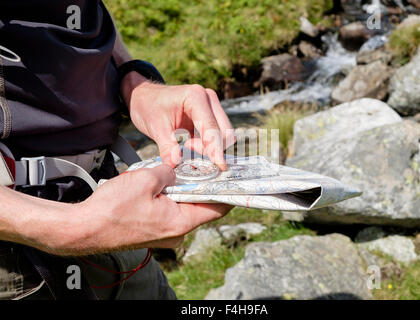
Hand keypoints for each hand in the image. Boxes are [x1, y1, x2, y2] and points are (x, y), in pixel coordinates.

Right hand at [52, 165, 231, 254]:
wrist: (83, 229)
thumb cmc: (113, 209)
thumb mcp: (146, 179)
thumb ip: (168, 172)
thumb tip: (175, 170)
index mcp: (181, 222)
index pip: (217, 208)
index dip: (228, 191)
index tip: (236, 177)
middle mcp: (177, 232)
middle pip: (201, 206)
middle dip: (204, 185)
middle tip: (208, 165)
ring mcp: (164, 233)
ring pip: (184, 207)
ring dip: (184, 189)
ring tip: (184, 169)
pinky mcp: (152, 230)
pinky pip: (169, 211)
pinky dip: (171, 196)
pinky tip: (164, 181)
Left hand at [121, 72, 235, 168]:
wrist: (144, 97)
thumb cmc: (148, 106)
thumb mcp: (155, 127)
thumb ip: (167, 147)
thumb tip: (175, 164)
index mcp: (196, 97)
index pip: (212, 127)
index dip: (215, 148)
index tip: (219, 165)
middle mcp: (208, 99)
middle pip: (224, 131)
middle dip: (213, 148)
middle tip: (190, 151)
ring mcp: (211, 107)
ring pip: (223, 135)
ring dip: (209, 147)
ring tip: (187, 144)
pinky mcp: (210, 115)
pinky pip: (216, 135)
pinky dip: (207, 145)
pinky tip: (190, 143)